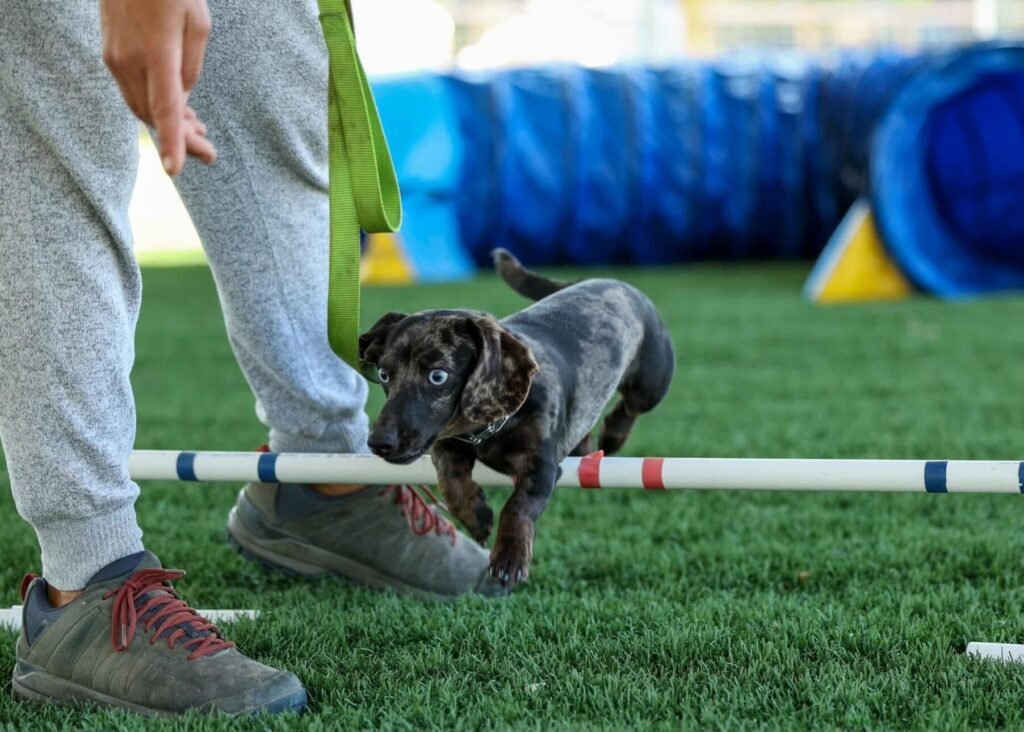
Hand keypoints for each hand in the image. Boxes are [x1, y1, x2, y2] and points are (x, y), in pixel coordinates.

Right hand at [100, 0, 216, 174]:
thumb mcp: (198, 23)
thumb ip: (191, 67)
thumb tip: (182, 100)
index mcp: (157, 51)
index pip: (165, 106)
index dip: (172, 140)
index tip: (175, 169)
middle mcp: (130, 60)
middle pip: (153, 115)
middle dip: (182, 139)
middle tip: (210, 153)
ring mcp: (115, 58)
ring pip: (141, 107)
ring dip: (169, 124)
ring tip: (200, 131)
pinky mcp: (110, 54)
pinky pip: (133, 91)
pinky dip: (155, 106)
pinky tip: (180, 111)